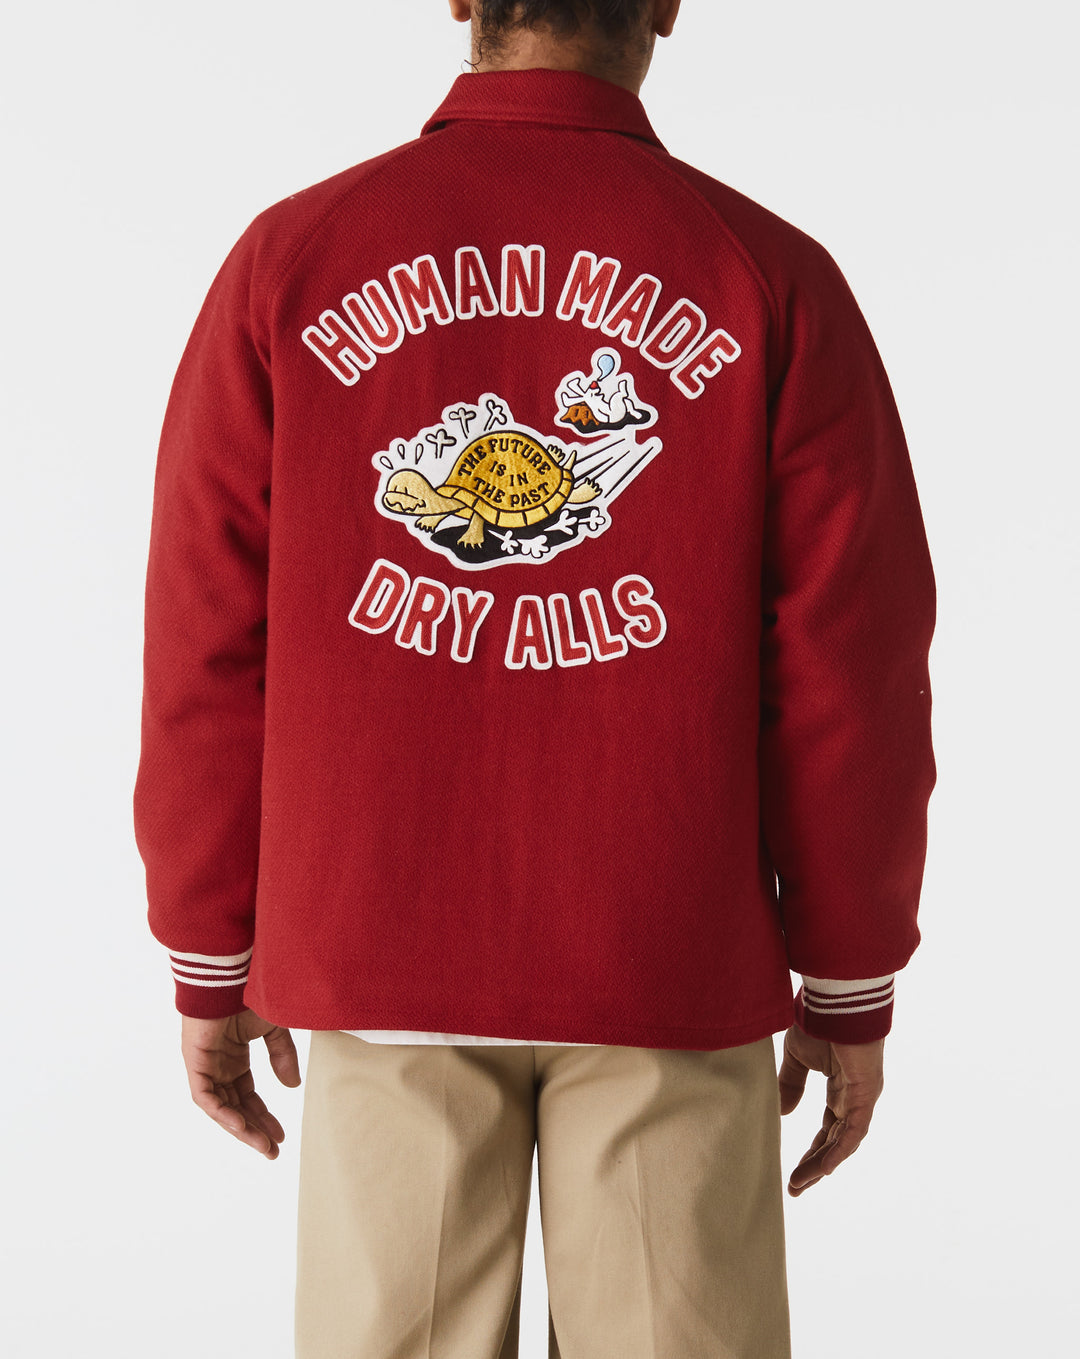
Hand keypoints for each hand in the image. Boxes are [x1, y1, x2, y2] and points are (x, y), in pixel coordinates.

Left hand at [181, 1008, 300, 1158]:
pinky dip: (222, 1113)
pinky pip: (205, 1098)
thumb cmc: (250, 993)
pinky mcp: (195, 1063)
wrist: (231, 974)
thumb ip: (282, 1056)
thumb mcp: (274, 1029)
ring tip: (262, 1146)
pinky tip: (241, 1127)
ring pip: (221, 1108)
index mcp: (234, 1059)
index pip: (247, 1097)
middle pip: (235, 1108)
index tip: (281, 1136)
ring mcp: (205, 1066)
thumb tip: (292, 1086)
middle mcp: (218, 1067)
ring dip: (241, 1129)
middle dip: (254, 1131)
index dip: (263, 1117)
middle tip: (272, 1151)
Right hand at [777, 1025, 884, 1196]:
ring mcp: (862, 1097)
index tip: (794, 1172)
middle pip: (836, 1142)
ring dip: (822, 1164)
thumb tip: (783, 1113)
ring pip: (844, 1142)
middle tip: (796, 1186)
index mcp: (841, 1089)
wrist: (834, 1002)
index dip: (812, 1151)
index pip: (828, 1129)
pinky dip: (838, 1151)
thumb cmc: (818, 1022)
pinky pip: (853, 1132)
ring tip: (801, 1182)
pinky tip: (822, 1169)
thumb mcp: (797, 1058)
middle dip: (815, 1165)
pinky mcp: (866, 1094)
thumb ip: (791, 1084)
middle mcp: (854, 1097)